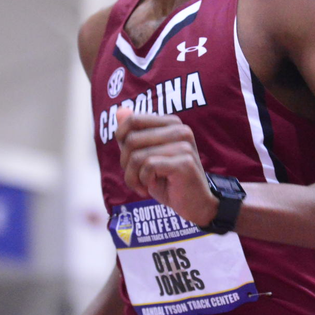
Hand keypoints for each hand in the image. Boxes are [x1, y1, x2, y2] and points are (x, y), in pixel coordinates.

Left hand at [116, 107, 216, 226]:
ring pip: (137, 156)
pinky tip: (152, 187)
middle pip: (131, 140)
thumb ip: (133, 133)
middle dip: (125, 164)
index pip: (133, 120)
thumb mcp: (146, 155)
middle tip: (135, 178)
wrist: (194, 204)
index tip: (128, 159)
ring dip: (133, 177)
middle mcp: (180, 129)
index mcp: (171, 123)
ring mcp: (184, 145)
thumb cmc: (167, 180)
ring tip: (143, 185)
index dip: (121, 140)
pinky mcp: (184, 162)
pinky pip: (148, 167)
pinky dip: (144, 181)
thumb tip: (119, 111)